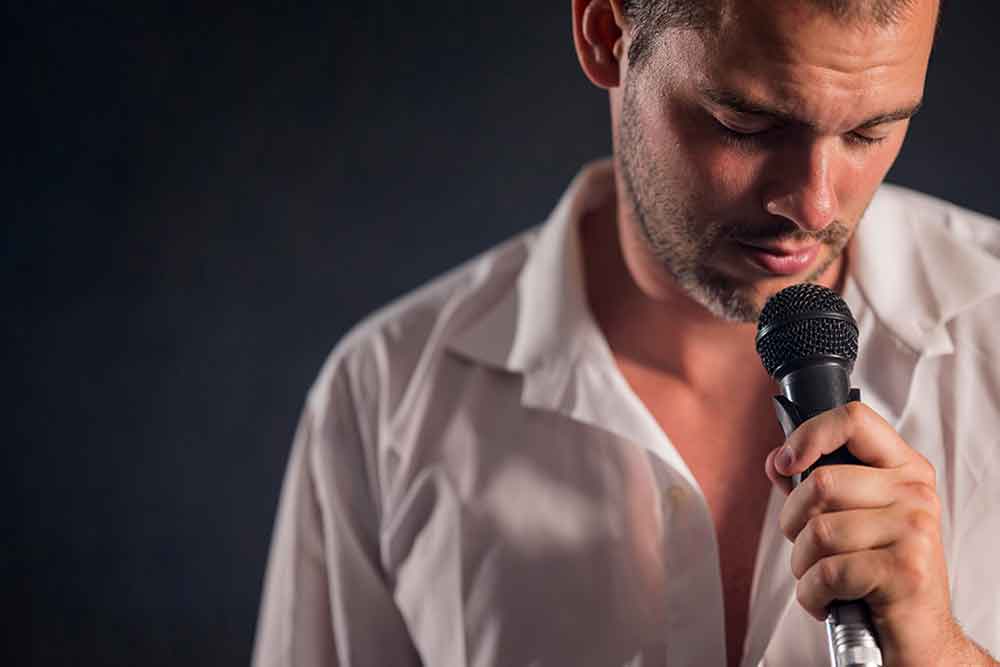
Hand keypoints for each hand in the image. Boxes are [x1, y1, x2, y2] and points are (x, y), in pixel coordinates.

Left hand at [764, 402, 995, 665]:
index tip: (784, 464)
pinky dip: (812, 594)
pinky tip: (828, 602)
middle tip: (810, 550)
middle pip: (820, 482)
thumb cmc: (878, 574)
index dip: (808, 435)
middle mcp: (915, 494)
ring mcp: (916, 530)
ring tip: (823, 579)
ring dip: (803, 566)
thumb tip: (776, 461)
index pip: (853, 420)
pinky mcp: (906, 571)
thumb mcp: (849, 520)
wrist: (920, 636)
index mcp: (903, 469)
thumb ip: (812, 487)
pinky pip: (827, 572)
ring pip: (818, 531)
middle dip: (793, 523)